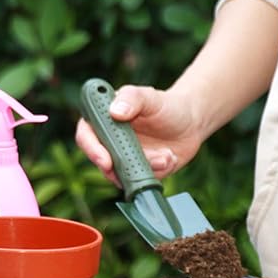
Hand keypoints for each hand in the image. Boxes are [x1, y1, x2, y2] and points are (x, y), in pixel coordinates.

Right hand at [74, 84, 204, 185]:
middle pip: (101, 161)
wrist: (191, 122)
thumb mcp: (150, 97)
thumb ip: (132, 98)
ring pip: (123, 175)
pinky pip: (142, 181)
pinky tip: (170, 157)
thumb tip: (115, 111)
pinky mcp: (138, 172)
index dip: (91, 148)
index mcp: (105, 119)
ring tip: (167, 154)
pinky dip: (158, 172)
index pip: (86, 134)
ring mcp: (124, 159)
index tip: (105, 159)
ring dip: (146, 167)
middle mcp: (110, 141)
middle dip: (118, 168)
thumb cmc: (167, 106)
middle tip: (136, 166)